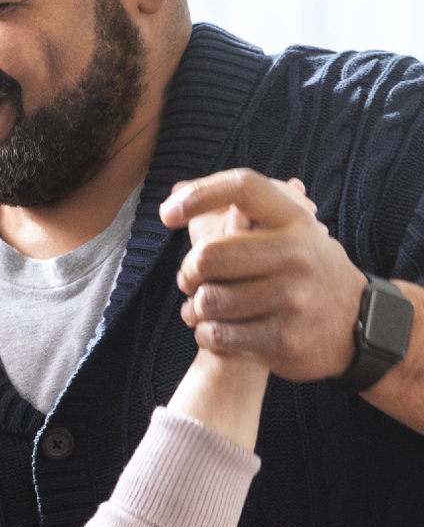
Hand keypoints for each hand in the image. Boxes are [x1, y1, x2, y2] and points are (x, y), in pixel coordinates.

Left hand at [160, 168, 368, 381]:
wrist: (358, 325)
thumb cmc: (305, 269)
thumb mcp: (292, 229)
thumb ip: (242, 208)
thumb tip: (177, 187)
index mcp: (295, 220)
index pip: (242, 188)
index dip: (199, 194)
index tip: (167, 213)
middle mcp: (297, 255)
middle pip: (209, 254)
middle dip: (189, 270)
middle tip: (190, 278)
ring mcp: (293, 299)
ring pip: (208, 300)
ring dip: (195, 306)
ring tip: (202, 306)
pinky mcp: (283, 339)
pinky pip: (217, 334)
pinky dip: (205, 333)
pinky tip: (215, 329)